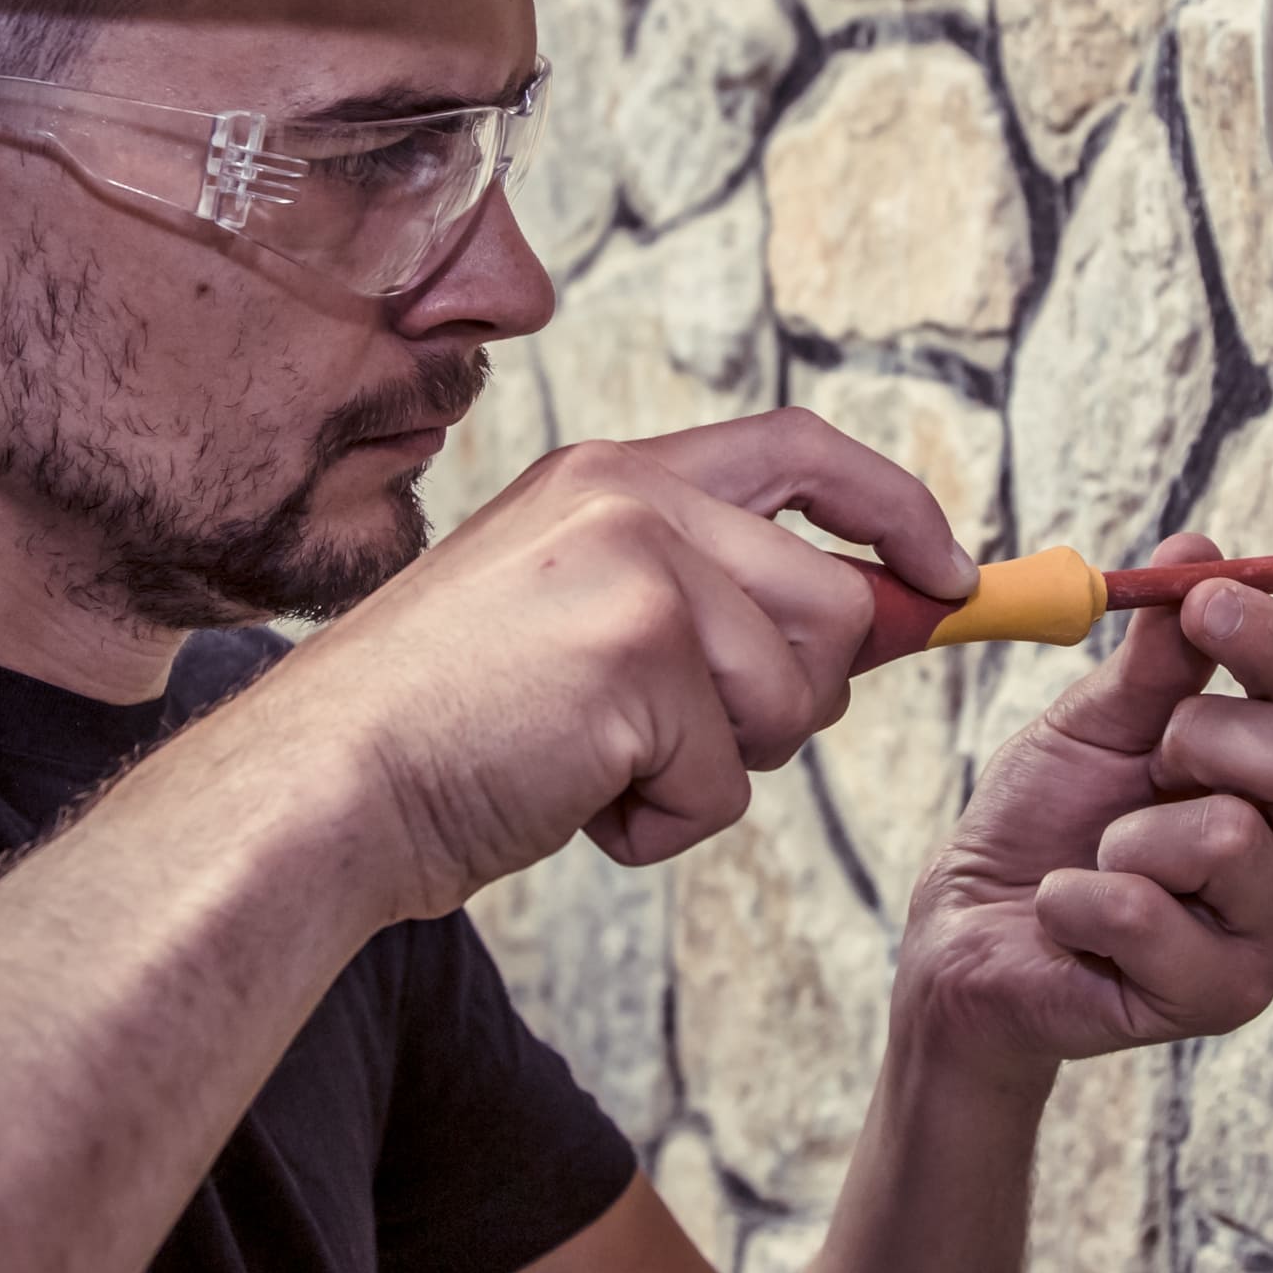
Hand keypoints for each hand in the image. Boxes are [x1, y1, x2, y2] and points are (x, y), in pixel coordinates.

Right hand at [253, 411, 977, 923]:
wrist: (322, 786)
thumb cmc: (443, 725)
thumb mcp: (577, 611)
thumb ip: (707, 592)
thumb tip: (895, 610)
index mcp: (612, 472)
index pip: (803, 447)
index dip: (895, 510)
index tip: (950, 573)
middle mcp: (633, 497)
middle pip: (837, 606)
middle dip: (791, 703)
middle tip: (668, 739)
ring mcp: (638, 569)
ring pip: (797, 703)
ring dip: (713, 768)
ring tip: (591, 761)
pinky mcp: (639, 659)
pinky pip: (727, 785)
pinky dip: (658, 824)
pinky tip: (569, 797)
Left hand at [892, 533, 1272, 1082]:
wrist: (975, 933)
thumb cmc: (1046, 831)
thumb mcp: (1097, 721)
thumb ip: (1157, 652)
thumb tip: (1197, 552)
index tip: (1205, 602)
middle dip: (1207, 738)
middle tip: (1148, 766)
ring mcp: (1272, 941)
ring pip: (1231, 837)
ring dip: (1128, 834)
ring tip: (1104, 858)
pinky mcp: (1217, 1001)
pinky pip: (1148, 912)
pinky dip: (1077, 898)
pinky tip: (1070, 911)